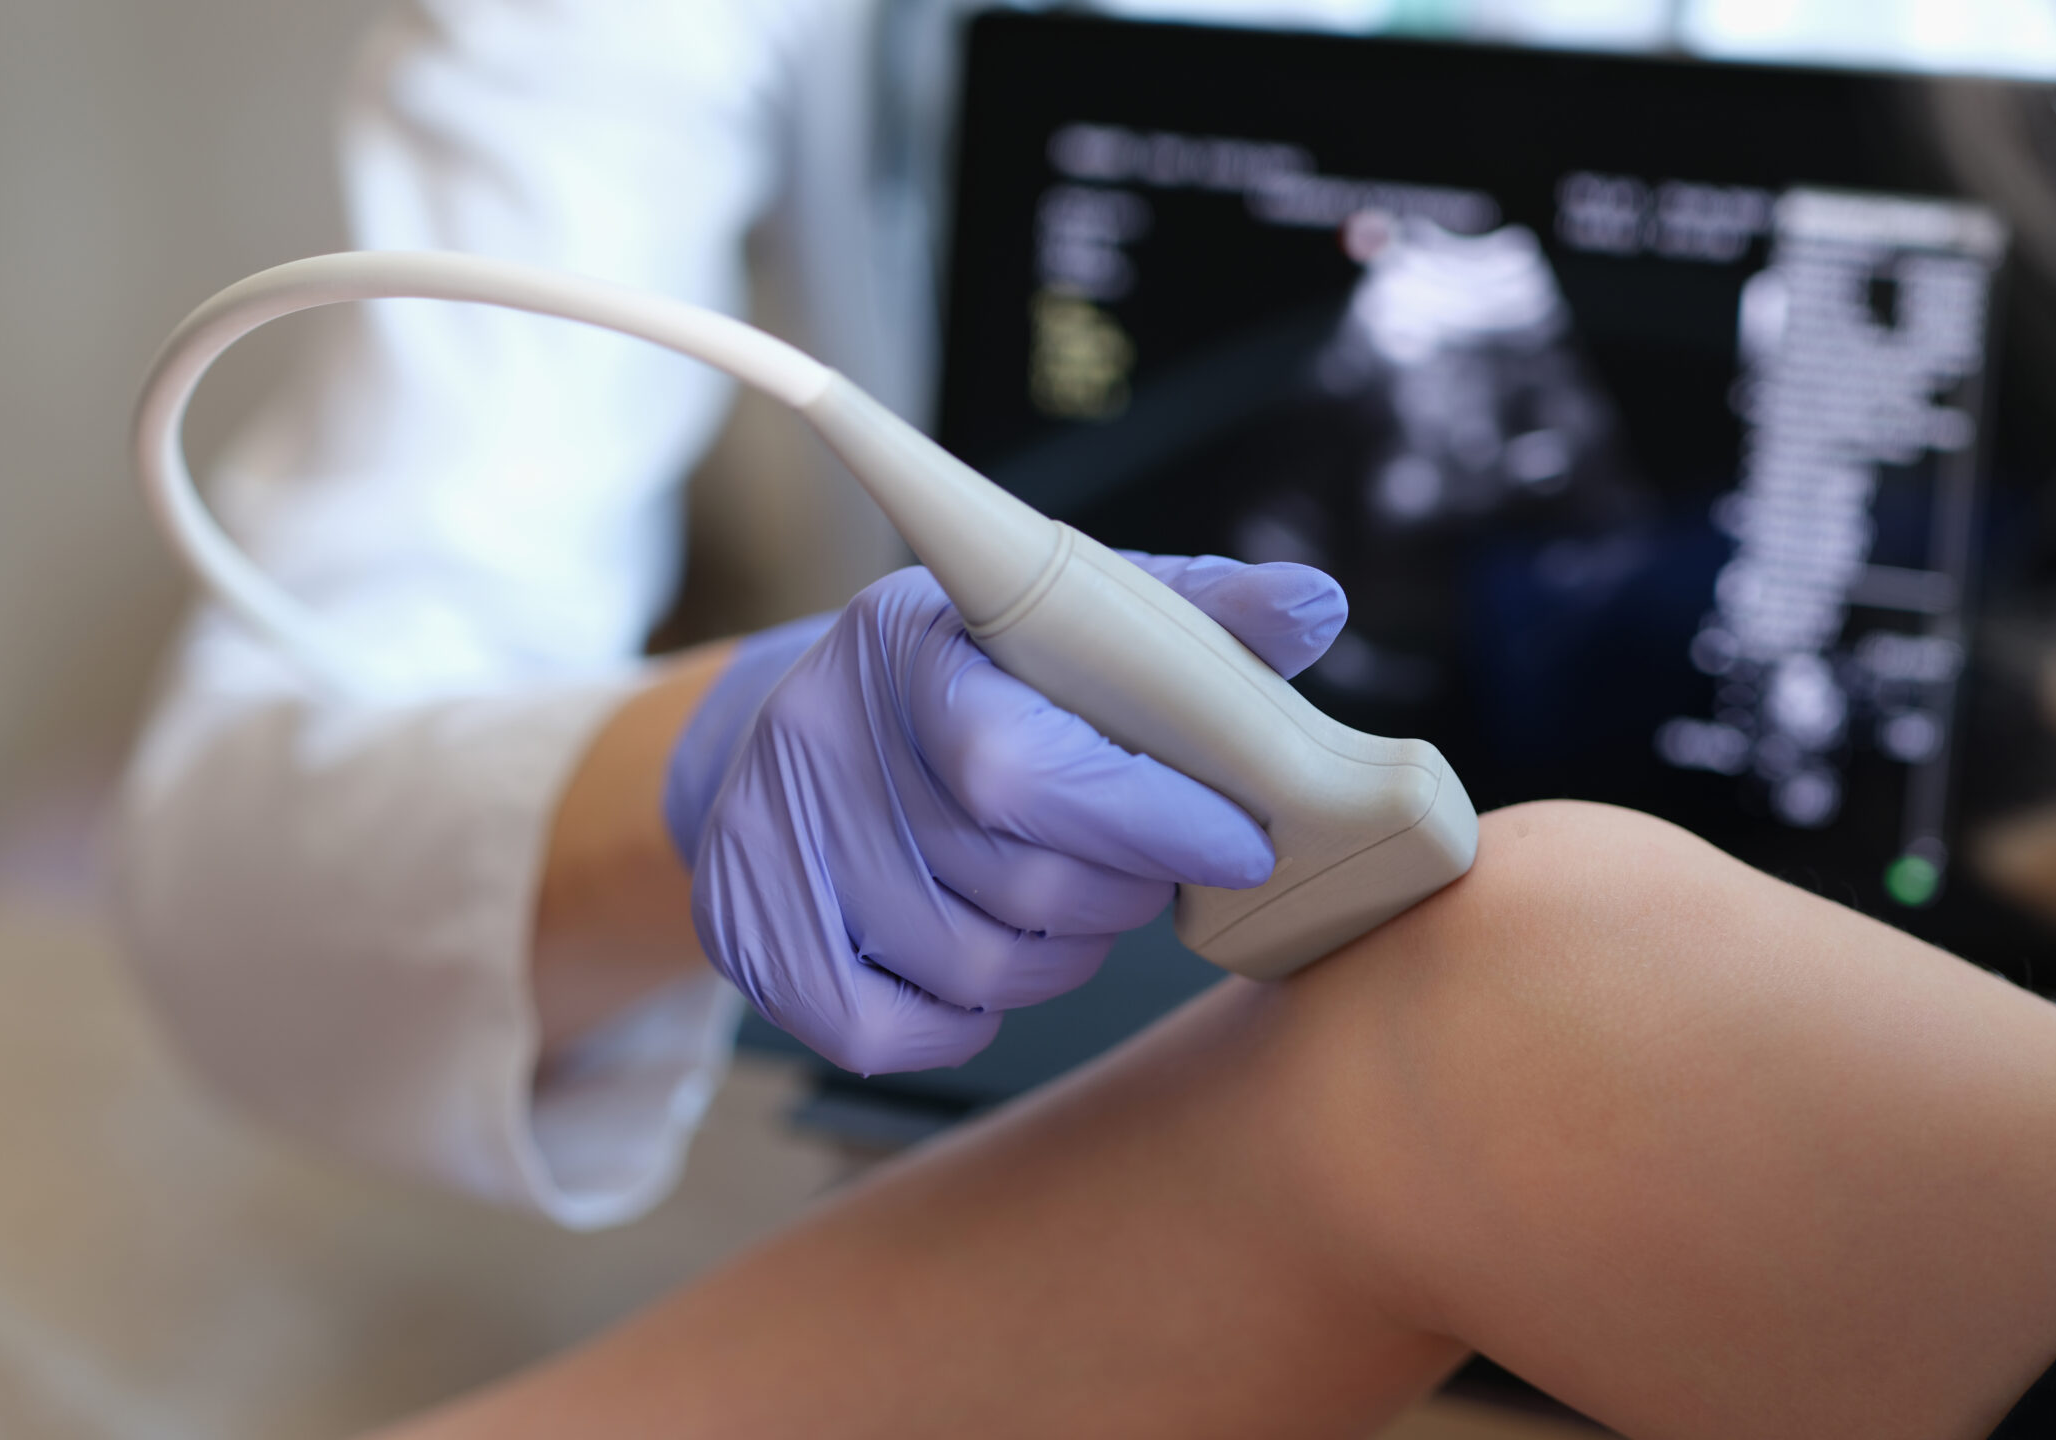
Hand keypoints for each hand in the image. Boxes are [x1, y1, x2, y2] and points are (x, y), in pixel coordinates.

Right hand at [661, 553, 1346, 1072]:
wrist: (801, 722)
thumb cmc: (982, 671)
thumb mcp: (1078, 614)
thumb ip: (1201, 611)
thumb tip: (1315, 602)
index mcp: (910, 643)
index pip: (1019, 764)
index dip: (1145, 820)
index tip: (1241, 844)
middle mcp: (820, 737)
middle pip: (1009, 881)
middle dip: (1117, 897)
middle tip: (1148, 877)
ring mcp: (769, 841)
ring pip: (965, 966)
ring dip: (1054, 958)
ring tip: (1070, 908)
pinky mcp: (740, 931)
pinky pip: (881, 1033)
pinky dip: (960, 1021)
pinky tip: (986, 963)